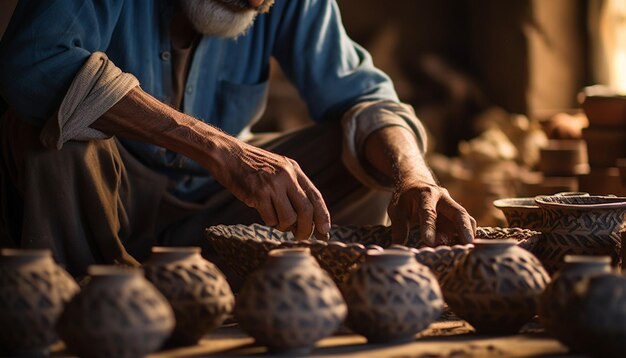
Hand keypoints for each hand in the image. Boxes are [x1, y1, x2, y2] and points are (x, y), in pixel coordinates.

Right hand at [213, 140, 330, 240]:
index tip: (324, 232)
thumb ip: (293, 186)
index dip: (323, 217)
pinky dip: (270, 222)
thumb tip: (307, 216)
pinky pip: (270, 219)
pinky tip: (265, 214)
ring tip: (278, 222)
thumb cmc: (253, 166)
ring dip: (285, 227)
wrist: (228, 155)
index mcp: (294, 170)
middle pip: (306, 211)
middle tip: (301, 237)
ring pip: (289, 218)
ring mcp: (272, 185)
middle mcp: (286, 176)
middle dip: (306, 229)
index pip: (316, 197)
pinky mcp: (257, 194)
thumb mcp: (279, 168)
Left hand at [388, 179, 475, 245]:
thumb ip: (399, 228)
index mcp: (425, 194)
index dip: (429, 227)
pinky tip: (464, 249)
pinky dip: (467, 237)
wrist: (417, 182)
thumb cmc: (406, 198)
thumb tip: (398, 248)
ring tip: (467, 250)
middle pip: (458, 212)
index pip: (428, 212)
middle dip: (464, 228)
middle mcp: (444, 199)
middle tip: (468, 245)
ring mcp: (452, 207)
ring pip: (466, 220)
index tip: (429, 242)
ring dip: (467, 235)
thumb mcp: (397, 209)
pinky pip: (466, 225)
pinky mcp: (456, 216)